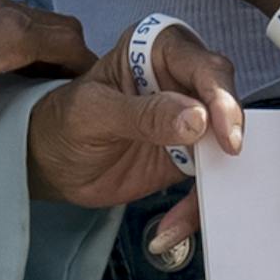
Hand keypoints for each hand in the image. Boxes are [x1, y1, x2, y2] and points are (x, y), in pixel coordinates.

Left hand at [0, 0, 89, 118]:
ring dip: (13, 28)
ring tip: (1, 56)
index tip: (82, 74)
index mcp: (12, 28)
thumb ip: (11, 62)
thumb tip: (29, 64)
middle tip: (51, 70)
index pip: (68, 36)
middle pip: (43, 18)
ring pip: (9, 6)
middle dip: (52, 43)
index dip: (80, 57)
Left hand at [27, 19, 244, 248]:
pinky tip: (172, 228)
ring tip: (192, 207)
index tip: (222, 129)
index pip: (202, 64)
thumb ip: (143, 113)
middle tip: (228, 155)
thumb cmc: (63, 122)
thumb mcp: (93, 113)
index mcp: (158, 50)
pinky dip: (196, 206)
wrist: (50, 164)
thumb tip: (197, 119)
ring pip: (225, 142)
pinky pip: (208, 179)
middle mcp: (182, 79)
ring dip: (218, 176)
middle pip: (225, 99)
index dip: (219, 93)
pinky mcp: (191, 156)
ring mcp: (191, 119)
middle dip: (230, 130)